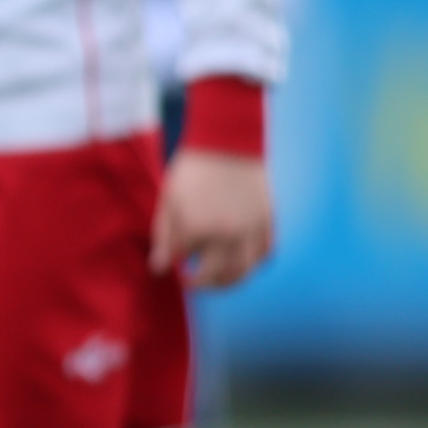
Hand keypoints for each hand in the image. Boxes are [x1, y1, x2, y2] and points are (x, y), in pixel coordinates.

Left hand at [152, 148, 274, 290]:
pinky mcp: (268, 222)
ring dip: (229, 283)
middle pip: (215, 275)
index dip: (175, 264)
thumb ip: (163, 237)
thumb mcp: (168, 201)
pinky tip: (241, 263)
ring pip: (243, 271)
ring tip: (217, 281)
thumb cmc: (192, 170)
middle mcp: (226, 234)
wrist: (228, 144)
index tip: (171, 267)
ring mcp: (250, 230)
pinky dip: (253, 264)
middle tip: (192, 282)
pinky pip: (264, 254)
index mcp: (196, 228)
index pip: (184, 259)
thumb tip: (159, 267)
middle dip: (201, 283)